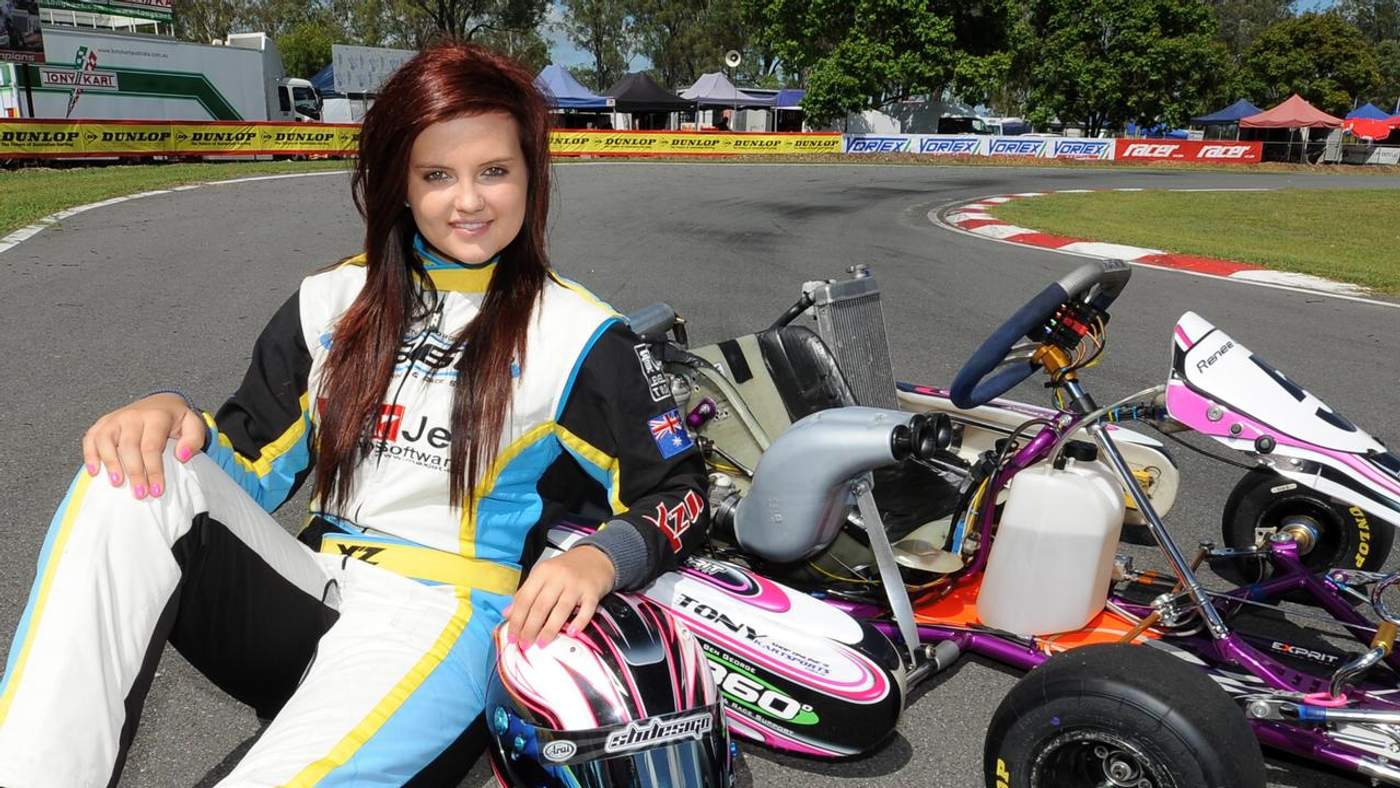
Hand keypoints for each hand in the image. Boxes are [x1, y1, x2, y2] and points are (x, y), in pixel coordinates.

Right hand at [82, 393, 204, 499]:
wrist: (160, 402)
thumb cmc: (176, 420)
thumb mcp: (193, 425)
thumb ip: (194, 440)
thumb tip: (182, 456)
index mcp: (156, 417)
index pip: (152, 446)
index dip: (154, 470)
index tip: (157, 490)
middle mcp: (132, 416)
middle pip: (129, 446)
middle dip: (135, 472)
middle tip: (140, 494)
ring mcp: (115, 418)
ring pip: (106, 440)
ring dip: (110, 463)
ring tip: (117, 483)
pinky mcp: (103, 423)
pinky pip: (91, 437)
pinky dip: (90, 454)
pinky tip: (95, 472)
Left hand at [503, 546, 615, 648]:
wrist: (596, 556)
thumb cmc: (566, 569)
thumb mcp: (542, 575)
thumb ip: (525, 593)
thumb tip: (507, 614)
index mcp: (542, 573)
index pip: (524, 599)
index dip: (517, 620)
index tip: (512, 637)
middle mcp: (558, 577)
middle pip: (540, 606)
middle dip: (530, 628)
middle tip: (525, 644)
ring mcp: (576, 584)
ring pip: (560, 610)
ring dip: (549, 629)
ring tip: (541, 644)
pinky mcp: (592, 591)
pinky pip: (586, 610)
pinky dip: (579, 622)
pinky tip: (572, 633)